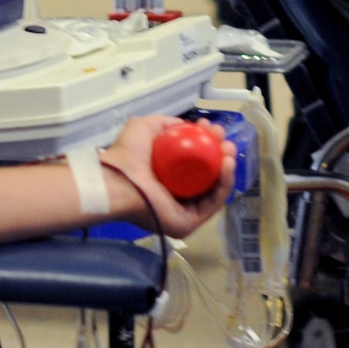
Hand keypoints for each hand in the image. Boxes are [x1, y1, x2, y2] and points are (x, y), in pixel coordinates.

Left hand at [103, 115, 234, 237]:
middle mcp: (176, 195)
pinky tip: (227, 165)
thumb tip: (184, 124)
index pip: (194, 163)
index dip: (206, 143)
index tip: (211, 128)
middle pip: (207, 176)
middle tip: (224, 138)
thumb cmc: (128, 155)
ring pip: (213, 190)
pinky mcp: (188, 223)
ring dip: (226, 168)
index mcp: (166, 178)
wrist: (119, 179)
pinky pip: (212, 203)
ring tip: (230, 149)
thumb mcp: (146, 128)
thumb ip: (164, 124)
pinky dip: (224, 183)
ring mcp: (183, 211)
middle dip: (220, 154)